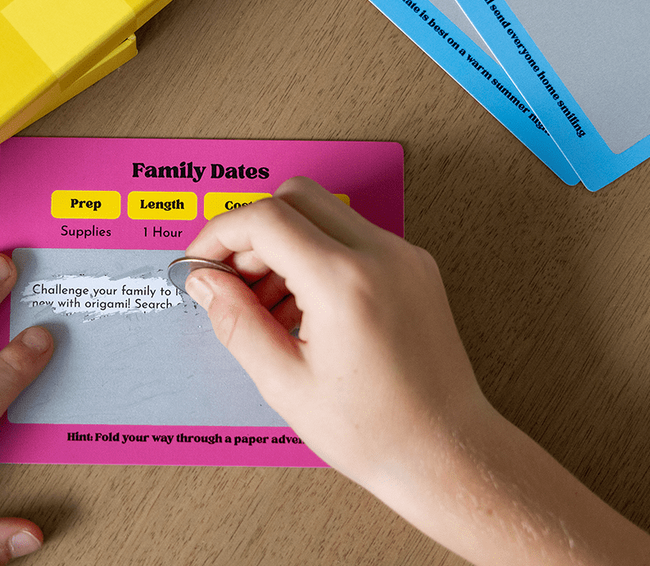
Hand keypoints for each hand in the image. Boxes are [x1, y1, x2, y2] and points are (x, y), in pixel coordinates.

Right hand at [183, 176, 483, 490]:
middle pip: (294, 197)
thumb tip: (205, 282)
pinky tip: (302, 308)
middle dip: (251, 232)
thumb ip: (236, 322)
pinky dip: (315, 255)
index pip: (265, 219)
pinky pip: (351, 235)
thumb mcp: (285, 383)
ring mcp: (403, 256)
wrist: (448, 453)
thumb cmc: (376, 431)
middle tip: (232, 281)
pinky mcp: (414, 266)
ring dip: (283, 243)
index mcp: (344, 283)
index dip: (220, 235)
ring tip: (267, 306)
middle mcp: (380, 255)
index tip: (201, 263)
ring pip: (322, 212)